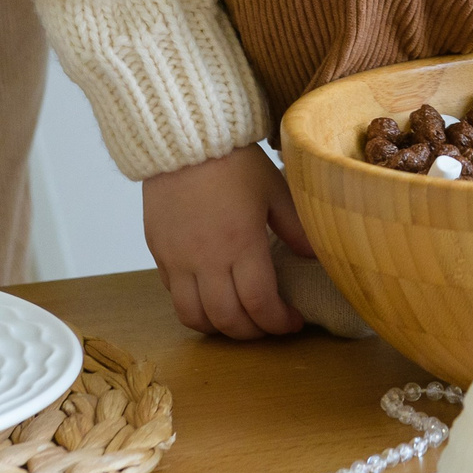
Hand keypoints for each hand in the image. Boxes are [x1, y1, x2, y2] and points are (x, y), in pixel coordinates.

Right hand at [142, 144, 309, 339]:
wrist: (183, 139)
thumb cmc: (233, 161)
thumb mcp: (274, 189)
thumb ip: (294, 228)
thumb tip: (314, 257)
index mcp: (241, 243)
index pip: (259, 303)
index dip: (278, 323)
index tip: (292, 323)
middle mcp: (206, 259)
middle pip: (227, 320)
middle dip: (252, 333)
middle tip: (268, 326)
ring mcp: (177, 259)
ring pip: (193, 317)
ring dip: (219, 328)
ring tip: (238, 319)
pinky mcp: (158, 253)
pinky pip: (173, 295)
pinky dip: (194, 306)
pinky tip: (211, 295)